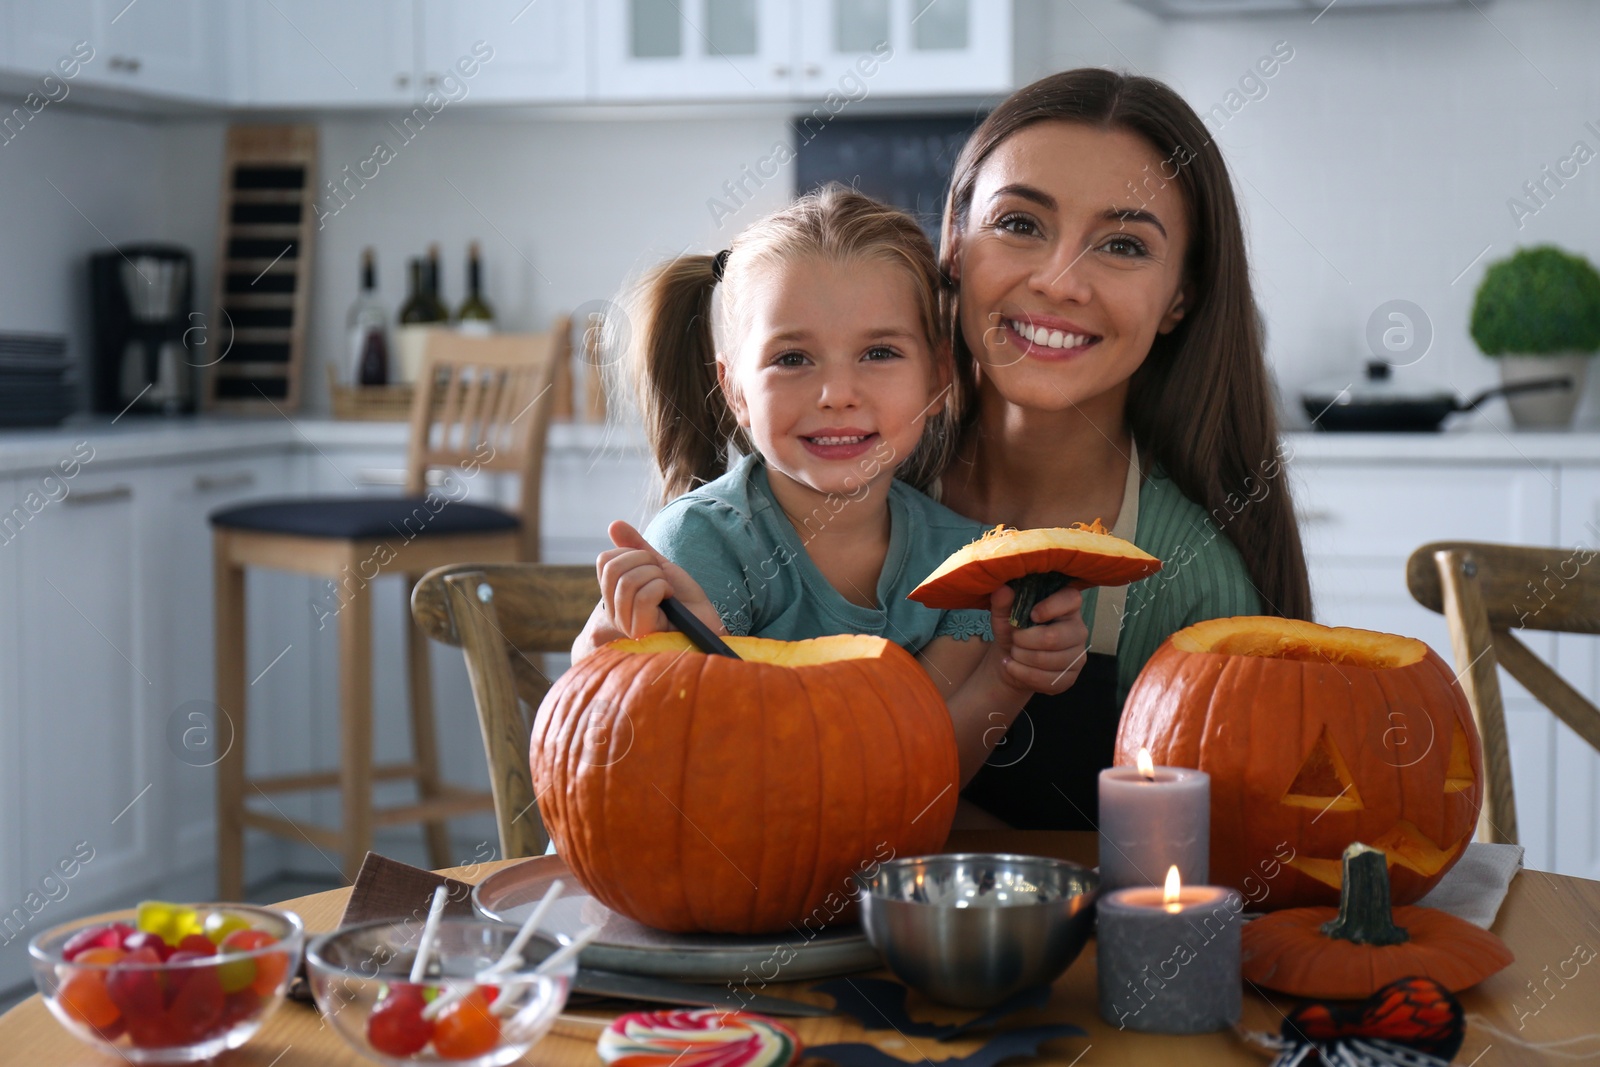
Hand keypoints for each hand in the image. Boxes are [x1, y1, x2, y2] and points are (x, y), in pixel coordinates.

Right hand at [597, 521, 725, 639]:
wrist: (706, 622)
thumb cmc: (683, 598)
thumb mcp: (658, 566)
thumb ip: (636, 547)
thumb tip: (613, 524)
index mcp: (613, 594)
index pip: (604, 561)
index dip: (632, 552)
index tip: (653, 565)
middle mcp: (613, 611)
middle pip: (613, 569)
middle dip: (645, 561)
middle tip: (661, 575)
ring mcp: (624, 623)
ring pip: (628, 582)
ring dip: (656, 576)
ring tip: (667, 589)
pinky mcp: (640, 632)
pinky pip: (643, 597)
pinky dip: (662, 588)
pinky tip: (670, 598)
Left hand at [988, 584, 1087, 694]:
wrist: (1013, 659)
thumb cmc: (1013, 630)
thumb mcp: (1004, 614)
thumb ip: (1003, 601)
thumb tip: (1003, 589)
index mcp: (1067, 606)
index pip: (1072, 599)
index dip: (1050, 607)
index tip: (1031, 614)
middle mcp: (1078, 629)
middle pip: (1054, 637)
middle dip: (1025, 641)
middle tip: (1014, 640)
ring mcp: (1077, 655)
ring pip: (1049, 661)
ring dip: (1022, 658)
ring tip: (1013, 653)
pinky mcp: (1070, 677)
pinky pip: (1048, 680)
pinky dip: (1023, 674)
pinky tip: (1013, 667)